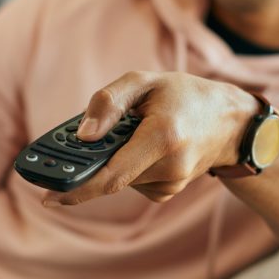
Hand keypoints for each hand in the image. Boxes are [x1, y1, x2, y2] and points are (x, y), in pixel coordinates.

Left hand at [41, 71, 258, 205]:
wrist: (231, 123)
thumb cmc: (186, 96)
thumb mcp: (146, 81)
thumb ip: (109, 102)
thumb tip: (82, 135)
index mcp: (163, 138)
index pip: (110, 176)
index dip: (76, 189)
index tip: (47, 197)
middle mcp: (169, 168)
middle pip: (110, 176)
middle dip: (90, 163)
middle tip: (84, 145)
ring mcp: (170, 184)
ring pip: (119, 178)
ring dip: (114, 159)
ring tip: (134, 133)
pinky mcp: (168, 191)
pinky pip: (132, 181)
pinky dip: (128, 165)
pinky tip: (144, 147)